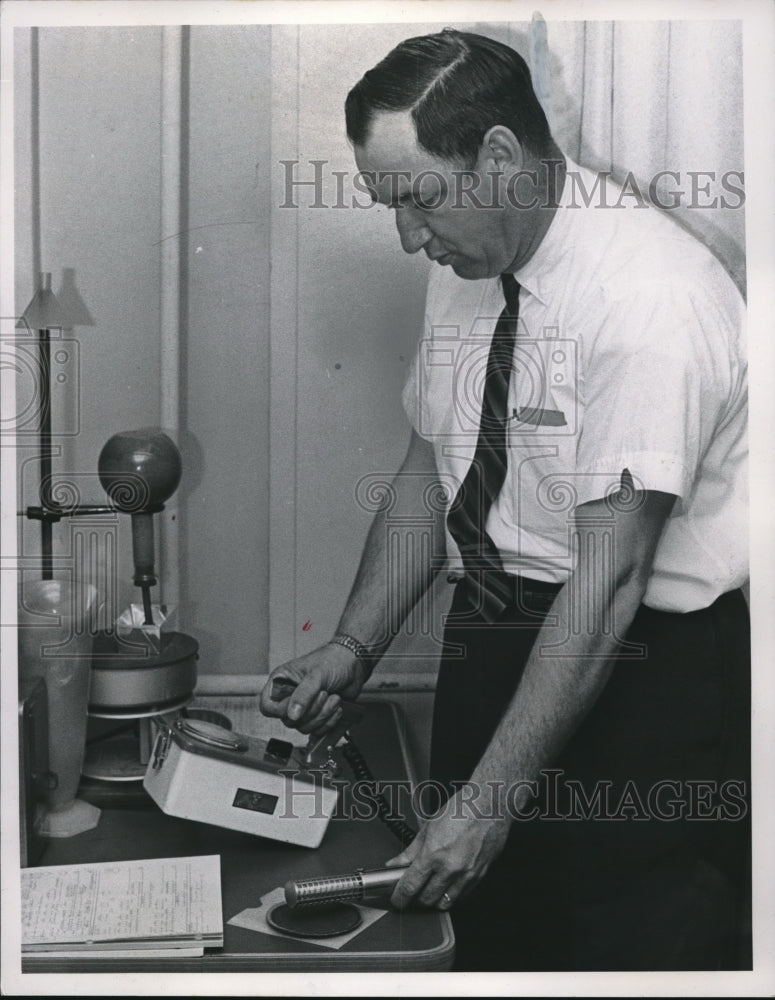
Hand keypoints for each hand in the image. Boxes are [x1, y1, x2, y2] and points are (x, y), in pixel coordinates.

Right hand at [259, 643, 368, 734]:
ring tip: (333, 698)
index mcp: (281, 682)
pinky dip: (329, 721)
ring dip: (323, 715)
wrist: (354, 664)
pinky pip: (317, 730)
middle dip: (311, 710)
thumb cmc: (333, 660)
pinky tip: (336, 707)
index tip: (297, 705)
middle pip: (288, 720)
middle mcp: (289, 696)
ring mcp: (304, 707)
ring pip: (304, 727)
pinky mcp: (317, 716)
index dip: (281, 710)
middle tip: (324, 694)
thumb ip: (303, 695)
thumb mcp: (316, 675)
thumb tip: (292, 714)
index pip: (268, 706)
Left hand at [385, 788, 511, 910]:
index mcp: (434, 854)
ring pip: (445, 903)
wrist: (490, 805)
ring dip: (435, 900)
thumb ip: (411, 850)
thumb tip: (396, 863)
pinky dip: (452, 895)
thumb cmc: (462, 809)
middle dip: (416, 899)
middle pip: (427, 899)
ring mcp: (467, 874)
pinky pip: (463, 896)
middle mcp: (450, 868)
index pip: (410, 887)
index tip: (398, 899)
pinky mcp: (480, 876)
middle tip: (413, 890)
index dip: (400, 897)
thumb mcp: (429, 827)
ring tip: (430, 888)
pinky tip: (448, 883)